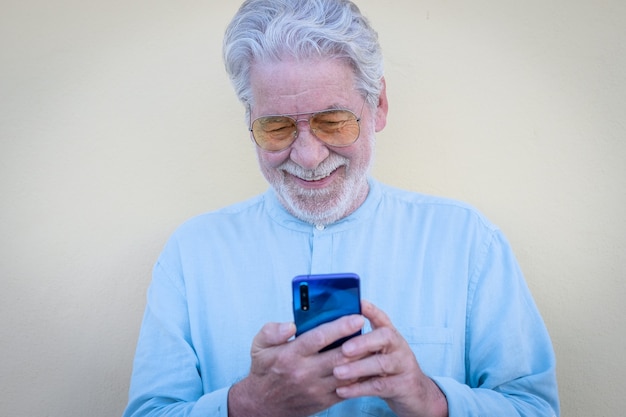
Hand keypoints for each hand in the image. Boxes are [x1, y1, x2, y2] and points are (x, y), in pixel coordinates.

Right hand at [228, 314, 364, 416]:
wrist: (263, 405)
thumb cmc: (265, 370)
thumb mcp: (259, 346)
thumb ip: (272, 331)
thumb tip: (290, 325)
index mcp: (290, 355)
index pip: (319, 338)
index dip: (340, 327)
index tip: (357, 317)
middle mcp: (305, 372)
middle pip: (338, 356)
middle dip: (359, 342)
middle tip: (374, 329)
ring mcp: (316, 388)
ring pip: (347, 373)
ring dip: (363, 360)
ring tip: (375, 345)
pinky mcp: (324, 400)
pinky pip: (348, 389)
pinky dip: (360, 376)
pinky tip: (367, 364)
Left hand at [333, 300, 448, 416]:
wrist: (415, 394)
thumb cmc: (388, 369)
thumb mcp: (378, 352)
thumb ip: (362, 342)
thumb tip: (332, 331)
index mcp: (390, 336)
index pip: (382, 318)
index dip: (371, 310)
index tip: (359, 303)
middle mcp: (399, 346)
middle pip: (385, 337)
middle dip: (363, 342)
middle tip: (344, 349)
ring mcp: (403, 365)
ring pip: (381, 364)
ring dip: (357, 368)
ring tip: (337, 372)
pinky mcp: (403, 386)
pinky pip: (380, 386)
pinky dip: (359, 389)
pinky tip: (342, 391)